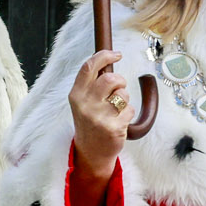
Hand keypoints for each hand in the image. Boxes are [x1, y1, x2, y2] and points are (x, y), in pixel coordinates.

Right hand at [69, 50, 130, 179]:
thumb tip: (106, 62)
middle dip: (120, 81)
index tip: (116, 54)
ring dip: (124, 99)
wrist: (90, 152)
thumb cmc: (89, 122)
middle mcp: (85, 105)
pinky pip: (129, 110)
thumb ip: (91, 84)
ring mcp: (99, 117)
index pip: (89, 67)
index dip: (104, 56)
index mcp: (76, 95)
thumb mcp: (82, 102)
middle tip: (118, 88)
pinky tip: (119, 122)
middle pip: (110, 78)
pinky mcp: (113, 128)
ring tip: (115, 110)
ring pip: (123, 94)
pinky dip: (128, 114)